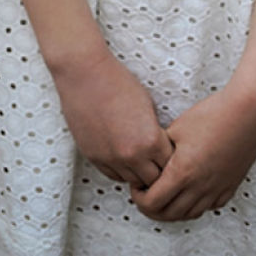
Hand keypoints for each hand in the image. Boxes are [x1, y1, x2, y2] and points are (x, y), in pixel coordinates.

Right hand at [50, 44, 172, 186]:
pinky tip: (123, 155)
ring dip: (138, 172)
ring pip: (133, 181)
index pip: (170, 166)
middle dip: (157, 171)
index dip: (171, 159)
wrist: (85, 74)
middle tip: (155, 160)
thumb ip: (155, 131)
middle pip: (153, 180)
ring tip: (138, 157)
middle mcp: (132, 155)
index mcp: (150, 140)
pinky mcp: (94, 158)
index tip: (167, 153)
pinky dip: (121, 170)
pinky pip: (114, 175)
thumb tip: (160, 148)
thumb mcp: (148, 104)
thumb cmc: (118, 82)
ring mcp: (111, 159)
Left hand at [130, 80, 255, 222]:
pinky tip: (189, 192)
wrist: (247, 111)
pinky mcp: (229, 188)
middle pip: (168, 214)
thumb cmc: (212, 114)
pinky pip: (207, 207)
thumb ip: (161, 148)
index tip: (136, 185)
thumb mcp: (178, 128)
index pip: (152, 201)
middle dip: (151, 207)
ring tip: (164, 195)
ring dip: (171, 210)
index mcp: (183, 172)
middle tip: (145, 194)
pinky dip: (193, 206)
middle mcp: (200, 187)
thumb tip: (149, 157)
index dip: (139, 197)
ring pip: (188, 214)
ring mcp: (216, 190)